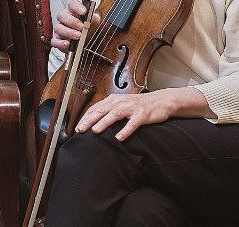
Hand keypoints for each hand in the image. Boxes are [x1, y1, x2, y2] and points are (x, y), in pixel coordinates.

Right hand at [49, 0, 99, 52]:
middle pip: (62, 15)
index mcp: (73, 11)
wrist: (88, 41)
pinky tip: (67, 44)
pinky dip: (60, 43)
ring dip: (69, 32)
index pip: (72, 4)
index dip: (77, 7)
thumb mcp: (94, 23)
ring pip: (58, 28)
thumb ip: (93, 19)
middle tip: (82, 27)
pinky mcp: (57, 40)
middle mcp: (64, 18)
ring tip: (79, 36)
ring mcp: (59, 29)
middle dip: (72, 21)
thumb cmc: (89, 29)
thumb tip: (91, 18)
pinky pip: (54, 41)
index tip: (84, 12)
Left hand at [74, 87, 211, 140]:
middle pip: (102, 110)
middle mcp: (121, 102)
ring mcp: (132, 108)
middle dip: (90, 120)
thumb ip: (109, 111)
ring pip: (115, 114)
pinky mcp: (142, 115)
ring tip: (95, 130)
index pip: (96, 108)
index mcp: (114, 100)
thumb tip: (94, 121)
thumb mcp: (122, 105)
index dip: (85, 117)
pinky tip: (119, 137)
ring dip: (104, 122)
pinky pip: (133, 123)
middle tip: (81, 129)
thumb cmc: (139, 105)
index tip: (77, 127)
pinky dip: (125, 130)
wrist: (161, 101)